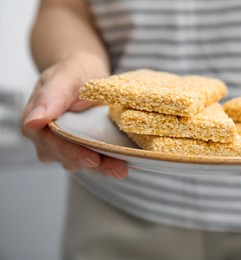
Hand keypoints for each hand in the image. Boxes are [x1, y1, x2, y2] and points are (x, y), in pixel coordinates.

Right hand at [21, 52, 127, 178]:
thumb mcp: (66, 76)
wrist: (86, 72)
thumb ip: (51, 97)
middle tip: (119, 169)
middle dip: (95, 165)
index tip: (92, 159)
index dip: (72, 154)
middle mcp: (47, 139)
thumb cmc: (75, 70)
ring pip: (83, 163)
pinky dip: (109, 160)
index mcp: (36, 123)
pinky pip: (94, 158)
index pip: (52, 144)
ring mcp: (64, 146)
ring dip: (104, 165)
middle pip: (69, 159)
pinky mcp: (82, 148)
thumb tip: (33, 121)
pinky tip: (125, 160)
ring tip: (124, 166)